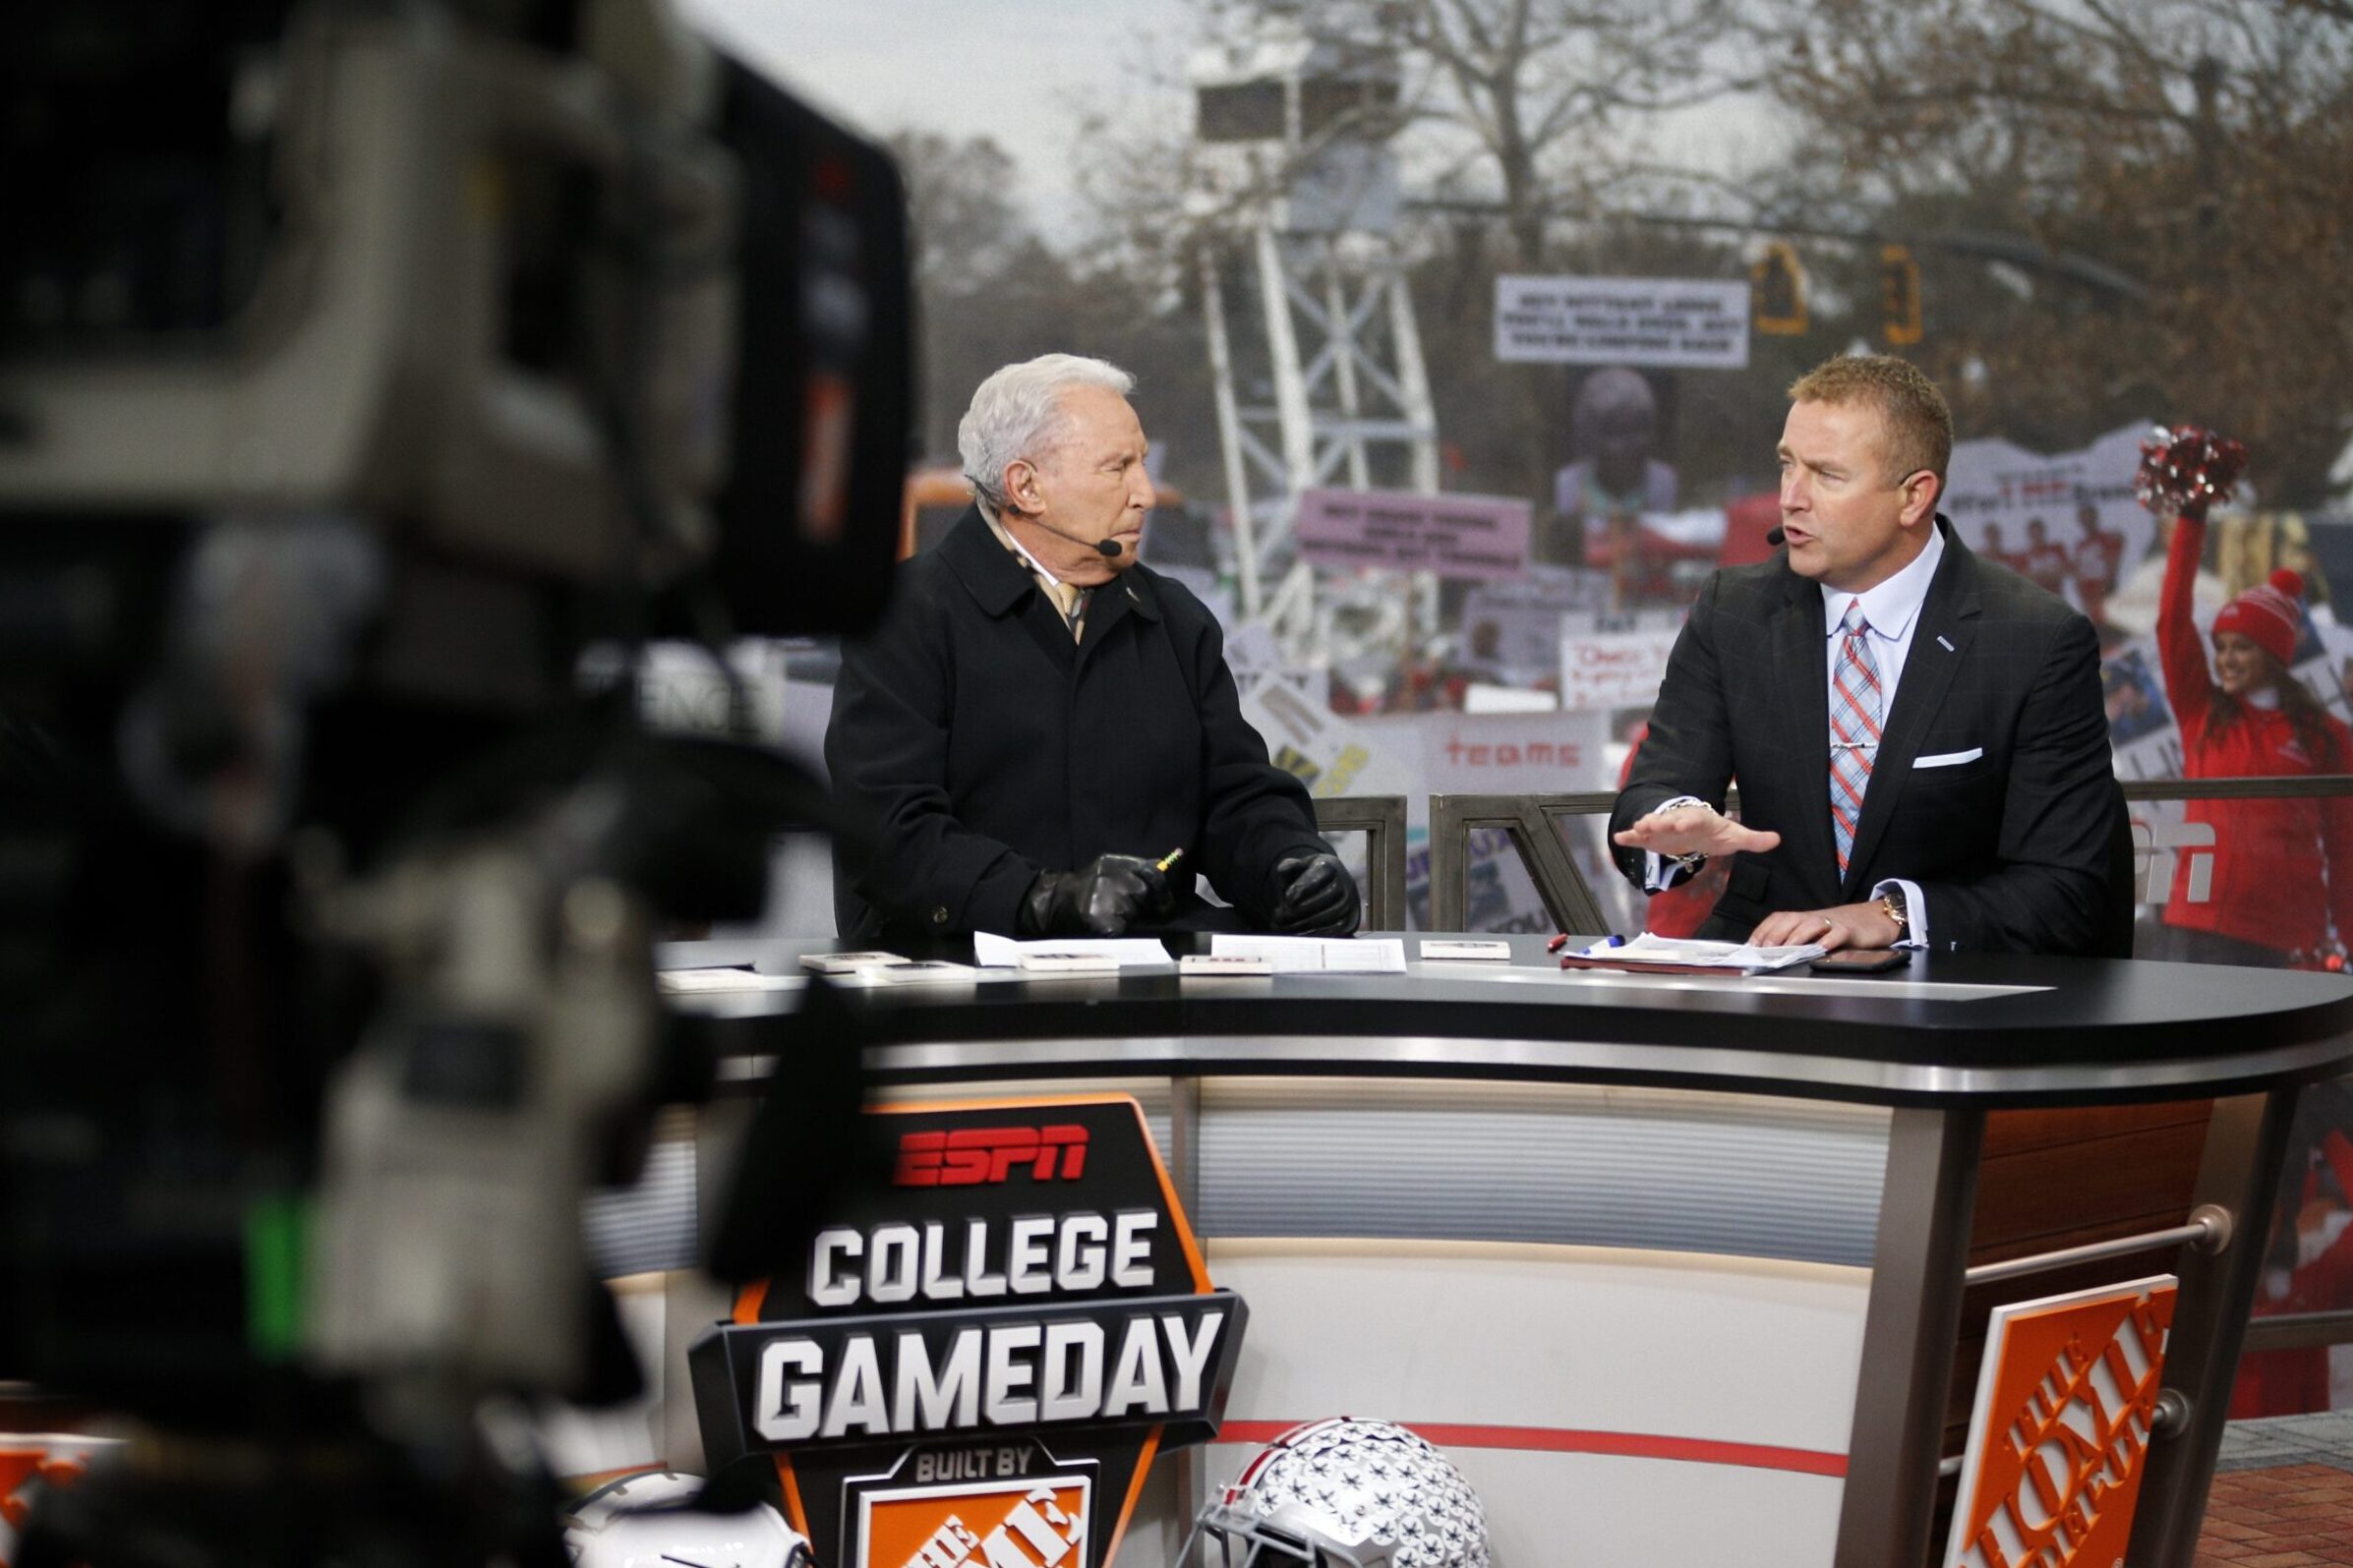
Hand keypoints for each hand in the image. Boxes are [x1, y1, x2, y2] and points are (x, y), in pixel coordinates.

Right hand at [1019, 854, 1173, 935]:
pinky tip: (1105, 925)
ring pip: (1134, 911)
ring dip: (1128, 917)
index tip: (1164, 901)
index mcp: (1111, 862)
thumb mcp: (1108, 869)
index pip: (1149, 870)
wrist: (1052, 903)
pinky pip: (1122, 927)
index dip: (1161, 886)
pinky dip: (1118, 930)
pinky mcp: (1098, 919)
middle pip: (1143, 892)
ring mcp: (1102, 898)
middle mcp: (1108, 877)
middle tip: (1129, 910)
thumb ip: (1135, 868)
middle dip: (1143, 904)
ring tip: (1110, 915)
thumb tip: (1164, 866)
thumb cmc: (1086, 887)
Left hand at [1271, 852, 1359, 934]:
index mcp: (1330, 867)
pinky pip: (1335, 930)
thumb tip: (1282, 869)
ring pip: (1330, 915)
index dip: (1301, 888)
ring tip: (1286, 927)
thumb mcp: (1299, 867)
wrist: (1333, 886)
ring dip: (1305, 924)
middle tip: (1280, 917)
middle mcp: (1345, 884)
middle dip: (1300, 910)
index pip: (1317, 877)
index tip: (1287, 899)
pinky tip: (1299, 935)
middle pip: (1324, 898)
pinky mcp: (1351, 920)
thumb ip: (1289, 866)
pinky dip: (1316, 934)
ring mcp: (1350, 903)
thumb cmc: (1310, 877)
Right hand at [1612, 802, 1779, 860]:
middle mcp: (1678, 820)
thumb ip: (1752, 839)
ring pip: (1652, 825)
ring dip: (1643, 826)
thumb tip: (1776, 840)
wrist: (1695, 829)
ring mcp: (1663, 828)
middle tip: (1652, 823)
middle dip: (1661, 821)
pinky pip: (1639, 836)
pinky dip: (1629, 836)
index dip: (1688, 821)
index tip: (1683, 823)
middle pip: (1669, 819)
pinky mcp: (1653, 837)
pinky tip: (1619, 838)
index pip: (1694, 818)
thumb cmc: (1714, 832)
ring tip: (1635, 829)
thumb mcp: (1734, 836)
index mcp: (1699, 819)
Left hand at [1747, 900, 1901, 951]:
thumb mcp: (1815, 933)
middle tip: (1765, 949)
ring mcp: (1832, 922)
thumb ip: (1796, 941)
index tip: (1751, 946)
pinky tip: (1820, 949)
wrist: (1873, 918)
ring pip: (1811, 924)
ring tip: (1788, 949)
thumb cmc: (1839, 928)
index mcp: (1803, 918)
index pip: (1777, 919)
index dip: (1762, 931)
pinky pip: (1837, 933)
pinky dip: (1828, 940)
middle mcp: (1814, 918)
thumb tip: (1769, 956)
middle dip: (1775, 934)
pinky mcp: (1850, 930)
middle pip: (1790, 919)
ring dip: (1797, 936)